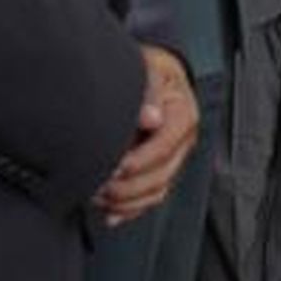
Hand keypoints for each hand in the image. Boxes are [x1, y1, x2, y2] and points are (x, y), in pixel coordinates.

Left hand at [94, 45, 198, 226]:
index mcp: (183, 116)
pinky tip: (110, 213)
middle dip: (127, 186)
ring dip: (125, 201)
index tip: (114, 165)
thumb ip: (149, 90)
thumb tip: (151, 117)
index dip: (138, 161)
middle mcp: (182, 141)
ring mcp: (173, 157)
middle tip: (97, 183)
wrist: (154, 72)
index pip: (164, 148)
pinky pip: (150, 198)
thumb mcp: (149, 68)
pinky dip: (130, 210)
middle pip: (160, 176)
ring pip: (155, 192)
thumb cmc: (149, 68)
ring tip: (97, 195)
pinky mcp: (161, 168)